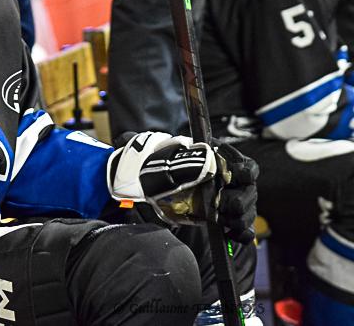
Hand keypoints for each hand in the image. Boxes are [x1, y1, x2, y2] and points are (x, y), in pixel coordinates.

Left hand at [107, 132, 258, 242]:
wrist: (158, 190)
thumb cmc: (162, 167)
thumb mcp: (157, 157)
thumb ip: (145, 146)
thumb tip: (124, 139)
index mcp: (222, 160)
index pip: (246, 166)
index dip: (244, 172)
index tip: (233, 177)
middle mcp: (230, 180)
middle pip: (249, 191)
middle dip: (239, 200)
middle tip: (224, 205)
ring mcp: (230, 200)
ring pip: (246, 210)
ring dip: (238, 218)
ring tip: (223, 220)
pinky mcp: (226, 219)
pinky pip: (242, 229)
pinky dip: (240, 233)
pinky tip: (230, 234)